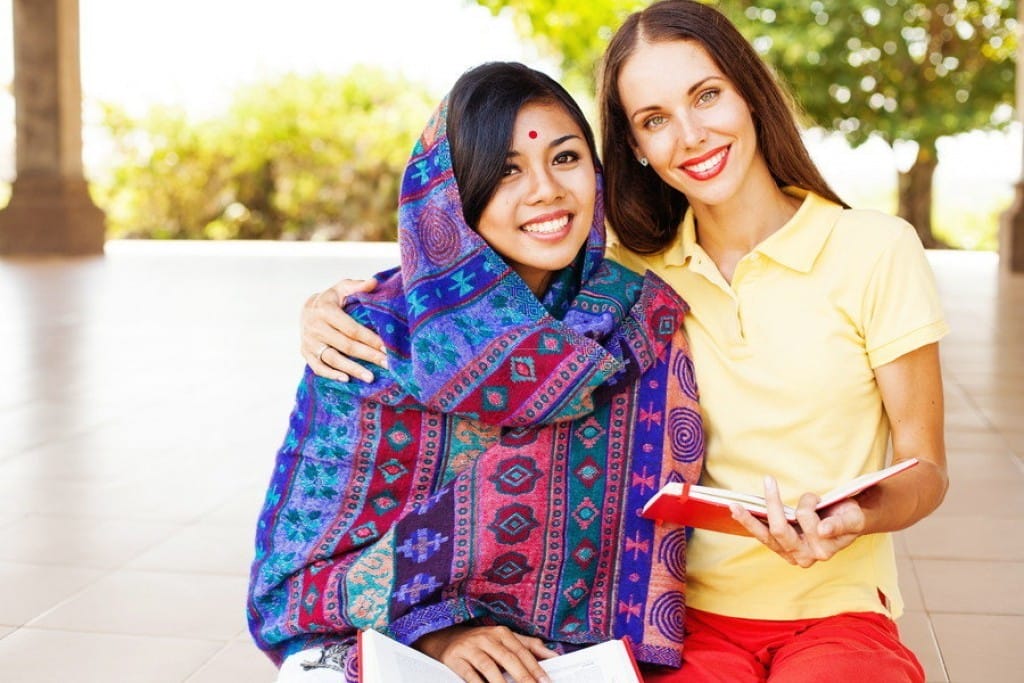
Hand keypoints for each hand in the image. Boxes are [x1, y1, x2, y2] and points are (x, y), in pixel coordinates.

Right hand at [300, 278, 385, 381]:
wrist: (306, 309)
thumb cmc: (332, 299)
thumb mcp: (342, 288)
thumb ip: (358, 286)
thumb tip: (374, 283)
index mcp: (325, 310)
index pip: (351, 328)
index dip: (370, 338)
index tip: (387, 347)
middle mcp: (315, 326)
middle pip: (345, 345)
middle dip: (368, 356)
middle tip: (387, 364)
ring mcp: (309, 341)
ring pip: (332, 359)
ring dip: (352, 369)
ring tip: (370, 377)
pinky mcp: (305, 353)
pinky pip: (318, 367)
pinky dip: (331, 375)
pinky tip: (347, 380)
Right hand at [415, 625, 555, 682]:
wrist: (445, 636)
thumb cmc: (481, 641)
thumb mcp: (504, 639)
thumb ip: (528, 646)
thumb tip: (553, 655)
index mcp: (502, 633)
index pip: (522, 651)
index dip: (535, 667)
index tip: (545, 681)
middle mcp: (486, 637)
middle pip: (508, 658)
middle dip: (523, 677)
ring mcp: (470, 647)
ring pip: (489, 667)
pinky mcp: (455, 658)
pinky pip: (469, 674)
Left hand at [730, 476, 863, 567]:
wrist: (847, 523)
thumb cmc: (849, 517)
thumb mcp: (851, 519)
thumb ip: (839, 525)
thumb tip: (824, 530)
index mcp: (822, 551)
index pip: (806, 524)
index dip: (807, 507)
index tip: (813, 497)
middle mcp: (804, 557)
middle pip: (780, 529)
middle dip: (773, 504)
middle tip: (768, 480)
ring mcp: (789, 553)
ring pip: (765, 535)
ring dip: (749, 519)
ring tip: (734, 505)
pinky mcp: (779, 547)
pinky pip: (761, 536)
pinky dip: (749, 523)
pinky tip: (736, 512)